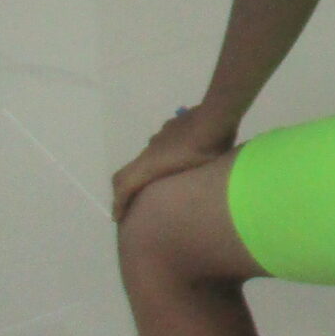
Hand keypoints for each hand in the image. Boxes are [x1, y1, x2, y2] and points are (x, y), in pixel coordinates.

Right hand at [112, 105, 238, 221]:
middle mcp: (149, 152)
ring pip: (144, 160)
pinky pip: (158, 148)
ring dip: (145, 174)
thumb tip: (188, 209)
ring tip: (158, 186)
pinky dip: (160, 160)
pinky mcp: (170, 129)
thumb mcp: (196, 177)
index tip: (118, 218)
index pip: (124, 186)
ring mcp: (158, 138)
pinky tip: (176, 162)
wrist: (215, 117)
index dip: (118, 203)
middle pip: (126, 173)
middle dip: (123, 191)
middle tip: (130, 206)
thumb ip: (187, 191)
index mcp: (150, 165)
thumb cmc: (207, 151)